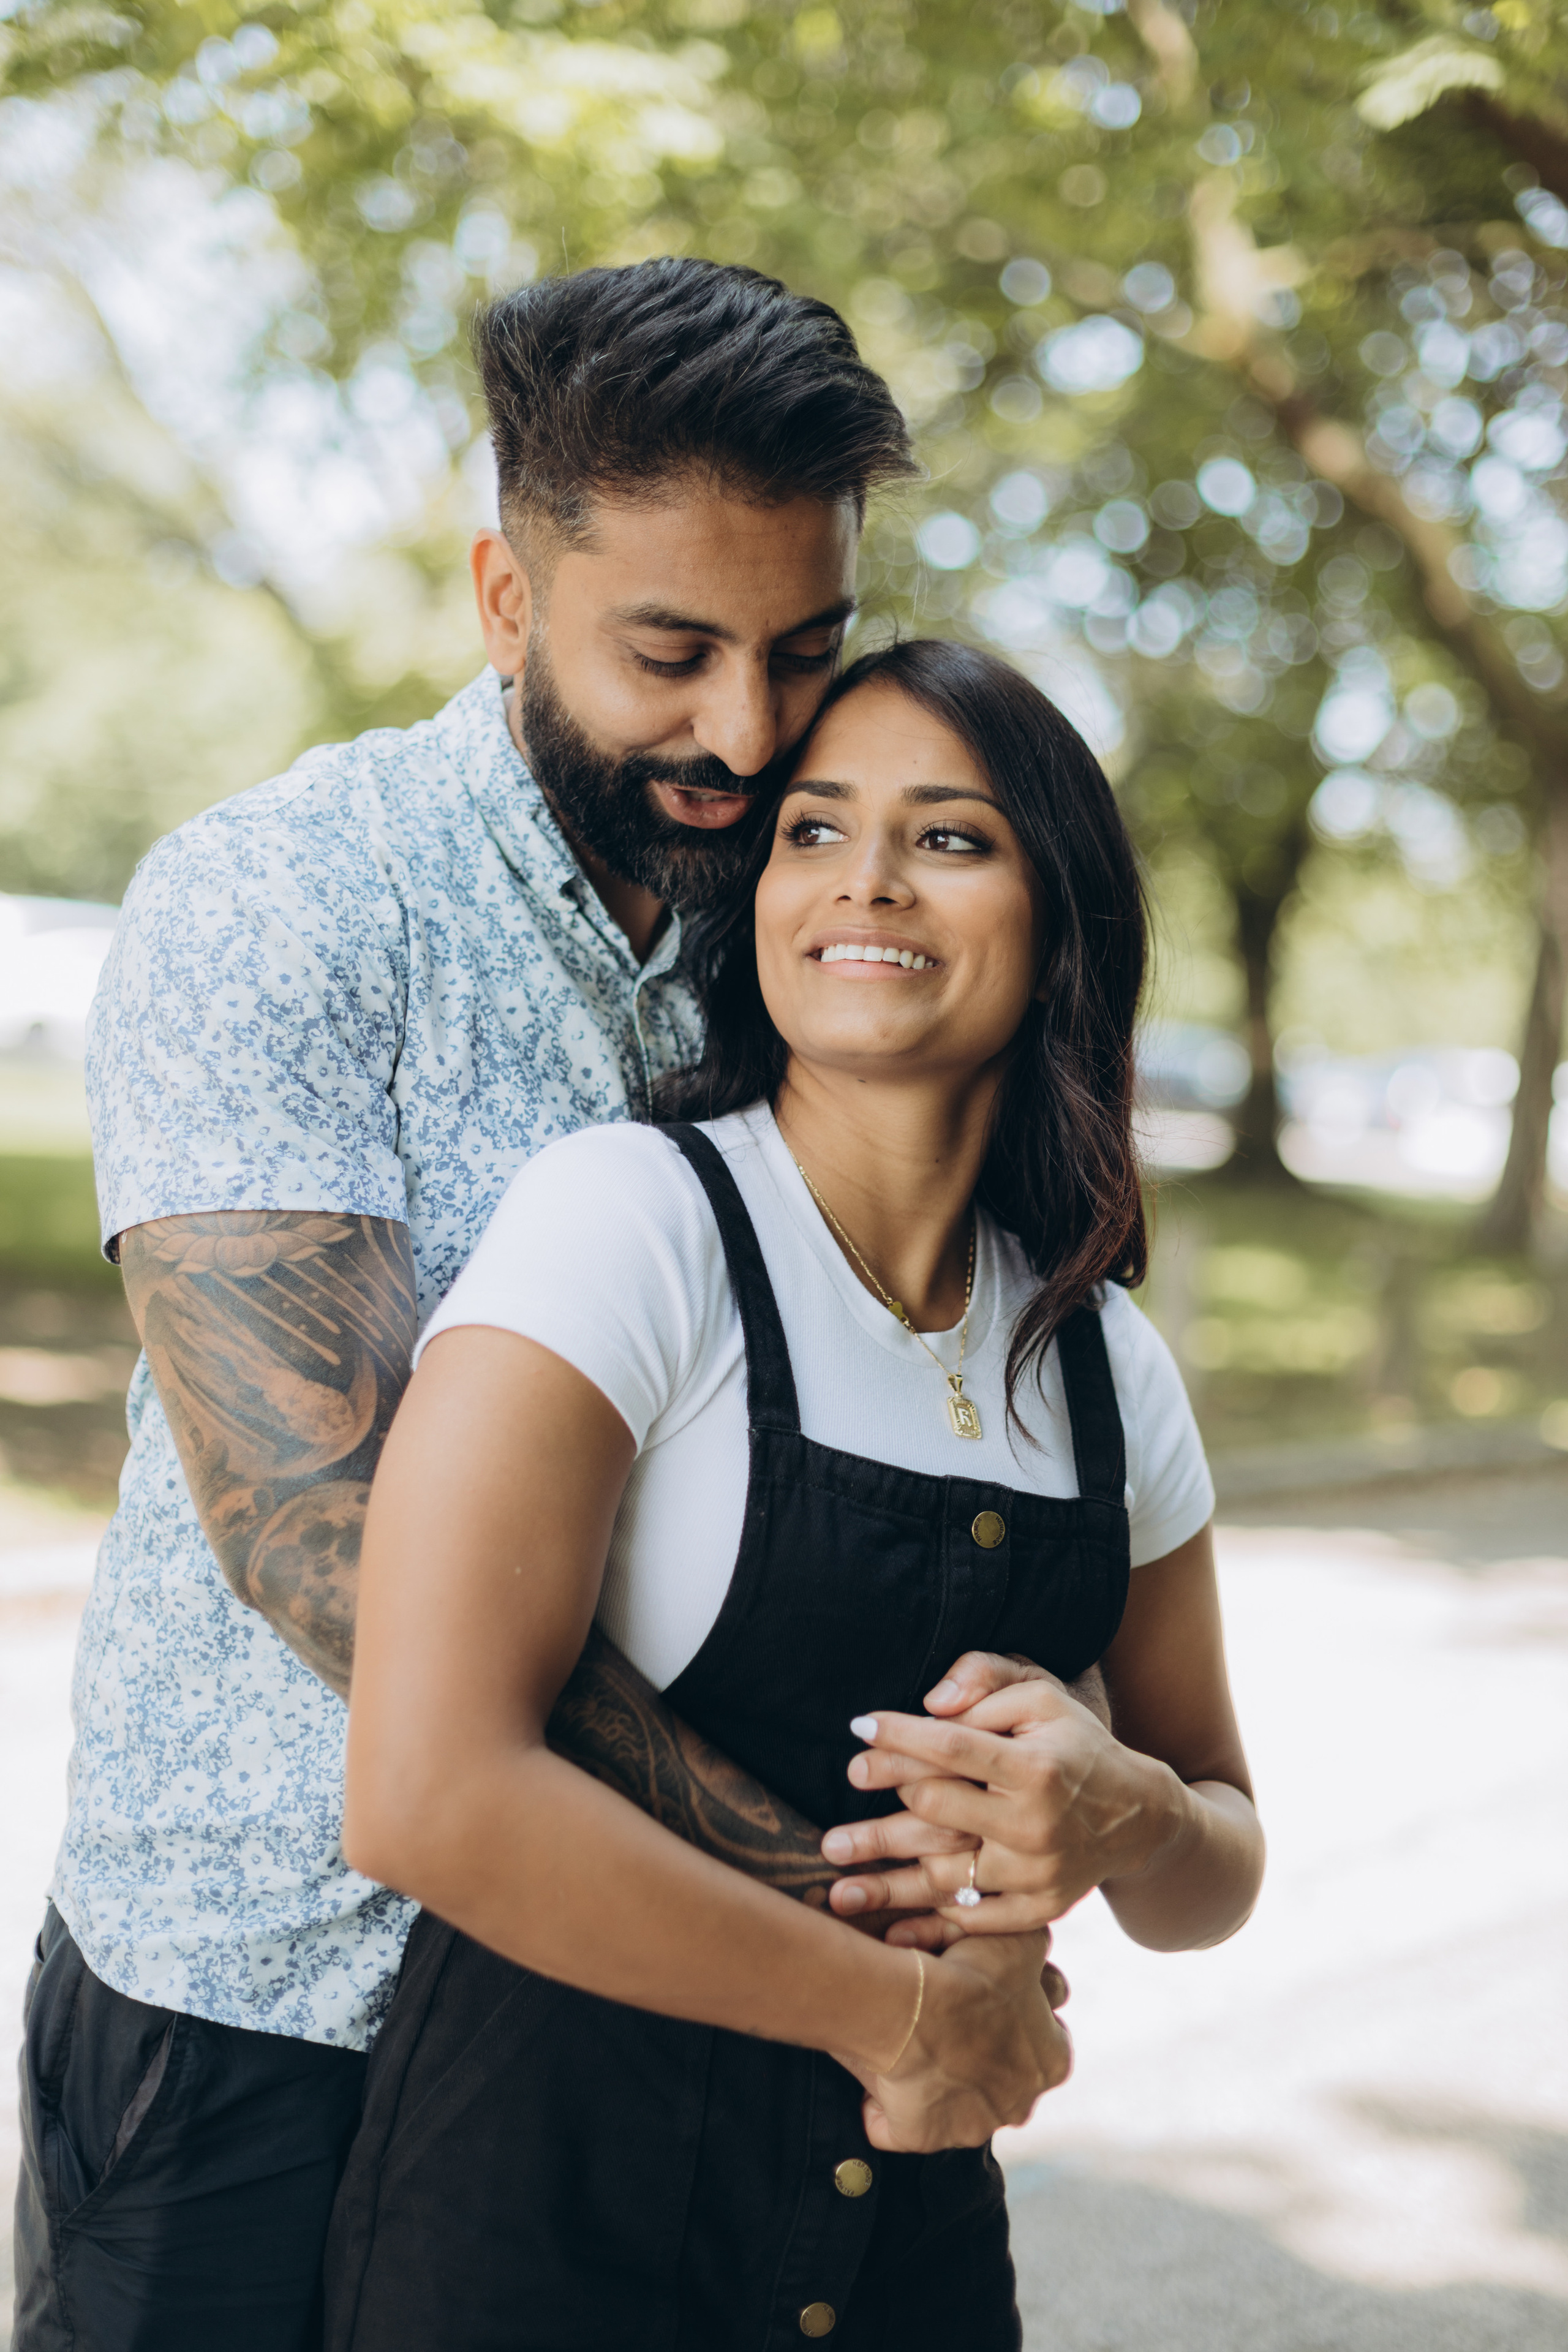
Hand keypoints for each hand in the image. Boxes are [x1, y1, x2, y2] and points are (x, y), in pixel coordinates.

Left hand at [823, 1669, 1179, 1935]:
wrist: (1137, 1815)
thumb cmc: (1075, 1743)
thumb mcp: (1043, 1694)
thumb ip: (987, 1680)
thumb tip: (930, 1702)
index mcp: (1036, 1766)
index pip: (954, 1747)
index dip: (902, 1735)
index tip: (859, 1726)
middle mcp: (1035, 1824)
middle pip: (938, 1813)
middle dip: (879, 1810)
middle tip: (834, 1815)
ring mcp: (1036, 1873)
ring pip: (946, 1877)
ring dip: (887, 1885)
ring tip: (834, 1891)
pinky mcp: (1039, 1909)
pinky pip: (975, 1923)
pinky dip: (932, 1929)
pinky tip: (889, 1933)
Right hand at [849, 1932, 1071, 2152]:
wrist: (914, 2007)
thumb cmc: (970, 1976)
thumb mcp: (1021, 1940)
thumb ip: (1038, 1948)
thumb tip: (1035, 1949)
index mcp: (1051, 2062)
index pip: (1047, 2040)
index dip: (1018, 2014)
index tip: (989, 1994)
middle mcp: (1018, 2104)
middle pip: (1003, 2077)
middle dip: (981, 2053)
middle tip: (950, 2017)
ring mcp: (971, 2127)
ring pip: (955, 2104)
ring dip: (938, 2081)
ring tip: (911, 2041)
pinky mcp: (922, 2137)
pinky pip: (901, 2129)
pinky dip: (888, 2110)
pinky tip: (880, 2081)